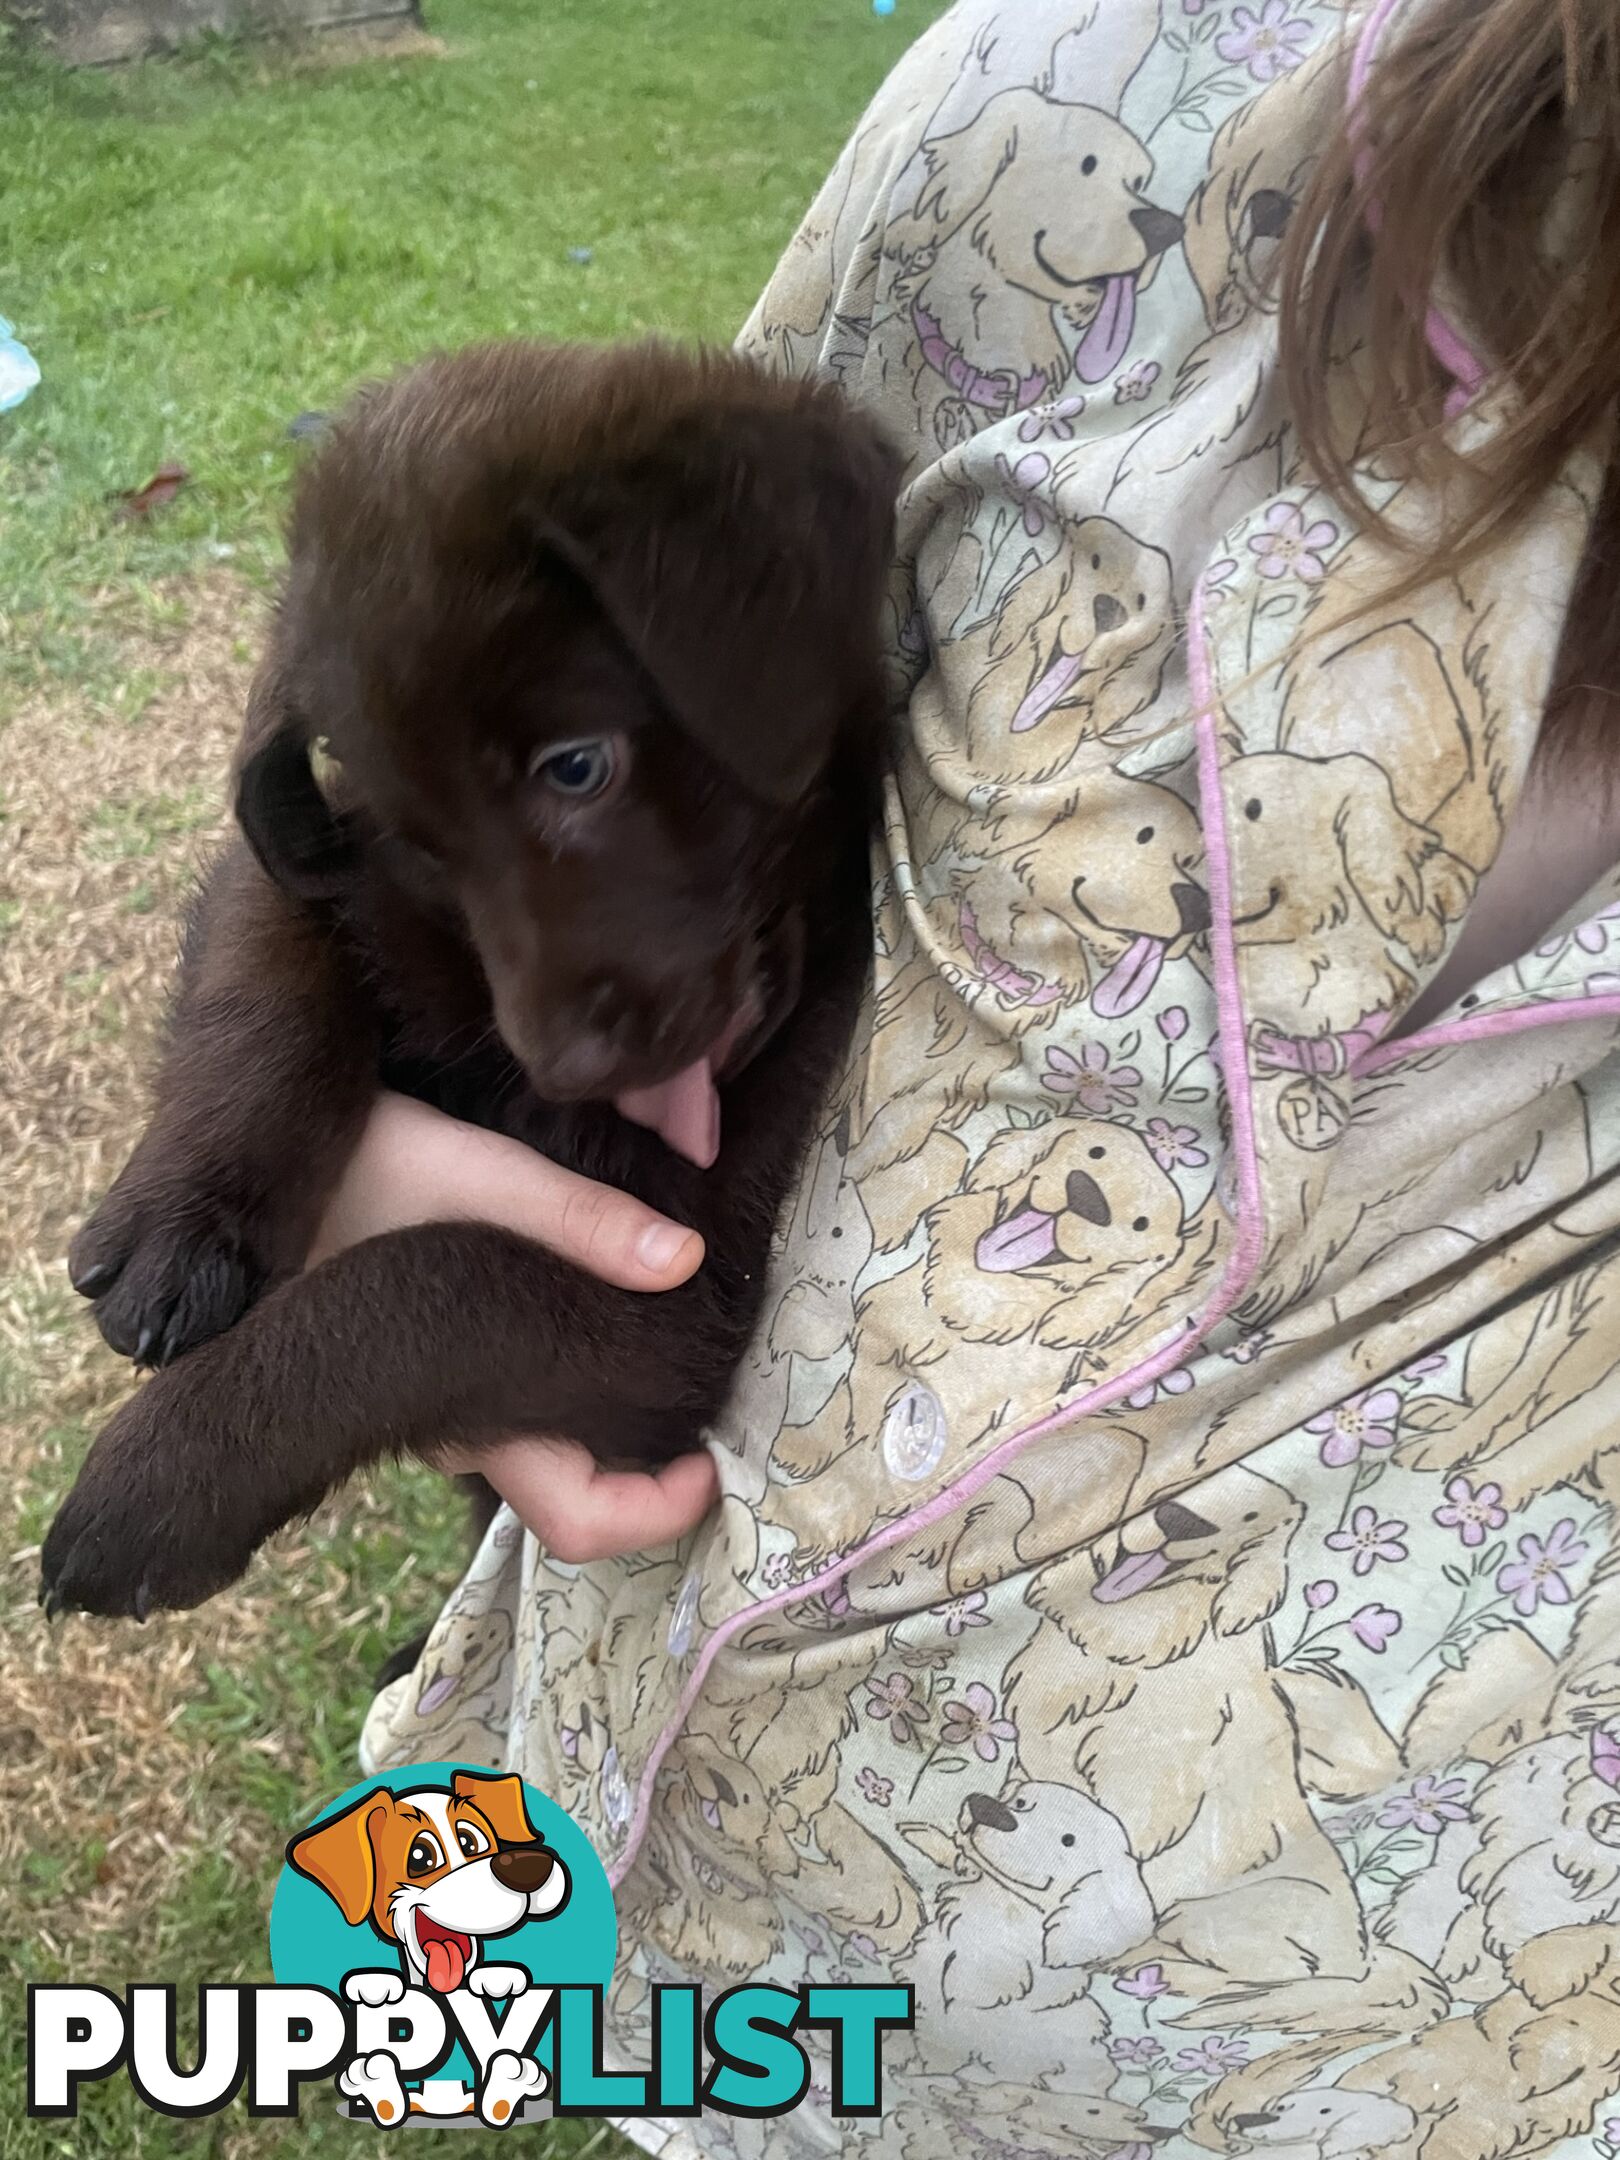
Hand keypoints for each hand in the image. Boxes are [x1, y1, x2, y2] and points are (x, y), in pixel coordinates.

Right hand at [310, 1091, 719, 1554]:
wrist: (241, 1172)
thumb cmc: (347, 1172)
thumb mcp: (469, 1172)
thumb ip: (579, 1218)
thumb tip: (688, 1258)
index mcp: (471, 1412)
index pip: (579, 1521)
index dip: (659, 1512)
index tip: (713, 1461)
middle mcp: (458, 1428)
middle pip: (574, 1489)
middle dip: (652, 1458)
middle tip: (713, 1385)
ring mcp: (437, 1402)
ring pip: (548, 1440)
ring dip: (612, 1409)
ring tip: (673, 1332)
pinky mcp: (426, 1365)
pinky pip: (516, 1394)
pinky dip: (572, 1369)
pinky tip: (604, 1299)